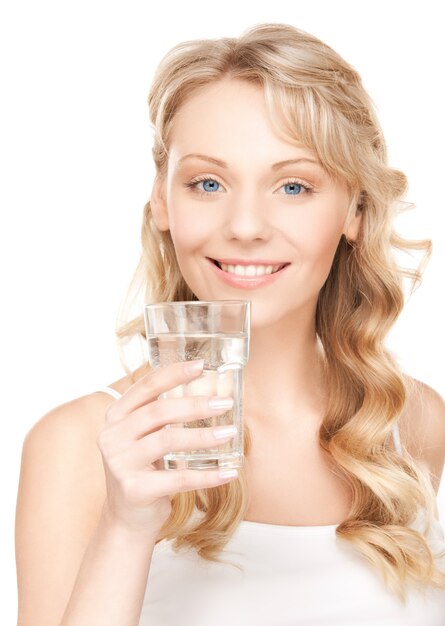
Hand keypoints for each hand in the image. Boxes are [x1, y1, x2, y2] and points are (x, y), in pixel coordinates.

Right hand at [96, 360, 236, 535]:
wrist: (127, 519)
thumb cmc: (143, 470)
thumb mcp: (144, 437)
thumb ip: (161, 415)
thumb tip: (208, 391)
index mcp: (116, 416)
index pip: (145, 386)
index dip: (173, 374)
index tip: (200, 365)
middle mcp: (113, 436)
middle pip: (158, 412)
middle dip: (195, 405)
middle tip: (225, 402)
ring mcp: (120, 463)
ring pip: (168, 440)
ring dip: (203, 436)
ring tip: (230, 433)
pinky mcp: (134, 490)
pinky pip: (177, 479)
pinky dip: (206, 476)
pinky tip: (228, 472)